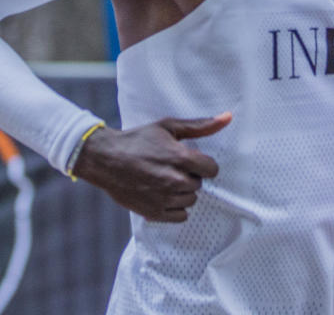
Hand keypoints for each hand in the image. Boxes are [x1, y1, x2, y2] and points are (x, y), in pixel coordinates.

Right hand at [72, 112, 231, 222]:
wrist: (106, 159)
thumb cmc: (138, 140)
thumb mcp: (168, 127)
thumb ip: (200, 126)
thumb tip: (228, 118)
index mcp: (179, 158)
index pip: (212, 169)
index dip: (202, 164)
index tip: (190, 160)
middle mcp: (174, 180)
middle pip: (199, 184)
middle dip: (189, 176)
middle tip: (171, 167)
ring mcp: (164, 199)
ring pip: (191, 200)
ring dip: (182, 192)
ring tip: (165, 180)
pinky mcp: (155, 213)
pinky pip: (181, 216)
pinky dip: (175, 207)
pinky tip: (163, 194)